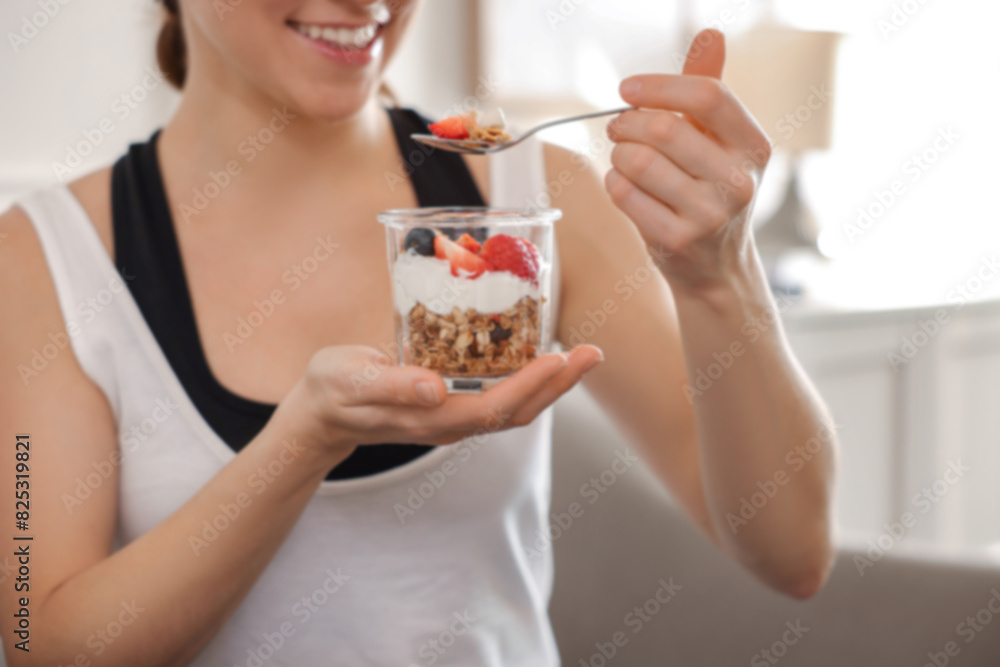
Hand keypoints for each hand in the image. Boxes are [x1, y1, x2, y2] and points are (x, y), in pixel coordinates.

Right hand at [285, 344, 603, 458]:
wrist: (322, 412)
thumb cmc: (333, 391)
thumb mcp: (352, 381)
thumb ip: (391, 385)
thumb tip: (435, 388)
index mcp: (431, 419)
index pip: (494, 409)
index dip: (531, 387)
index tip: (561, 359)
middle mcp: (451, 423)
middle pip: (517, 411)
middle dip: (559, 385)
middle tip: (594, 352)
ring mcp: (454, 416)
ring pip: (514, 406)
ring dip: (551, 383)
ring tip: (581, 353)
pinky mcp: (453, 403)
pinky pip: (500, 395)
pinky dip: (528, 377)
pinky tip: (541, 353)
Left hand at [606, 29, 771, 292]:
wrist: (716, 267)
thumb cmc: (709, 190)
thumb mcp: (718, 141)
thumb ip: (708, 87)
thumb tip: (710, 33)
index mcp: (753, 146)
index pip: (708, 96)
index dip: (659, 86)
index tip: (626, 89)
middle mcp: (738, 181)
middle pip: (664, 128)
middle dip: (627, 123)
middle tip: (617, 128)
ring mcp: (710, 215)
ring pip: (638, 162)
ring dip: (618, 155)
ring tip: (624, 159)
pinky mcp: (677, 240)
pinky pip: (624, 194)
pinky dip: (614, 184)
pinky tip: (625, 186)